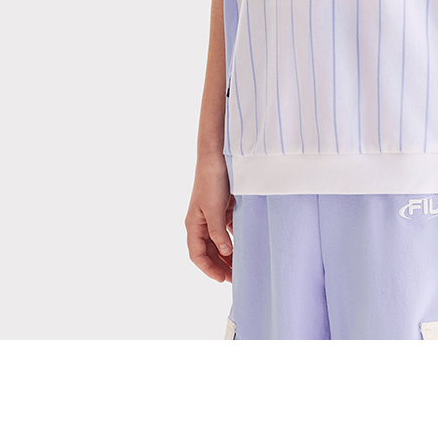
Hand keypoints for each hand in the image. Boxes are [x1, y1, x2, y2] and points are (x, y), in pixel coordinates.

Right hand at [184, 154, 234, 282]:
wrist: (217, 156)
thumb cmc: (211, 181)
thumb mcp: (214, 210)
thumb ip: (218, 233)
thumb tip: (225, 253)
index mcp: (193, 225)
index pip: (197, 255)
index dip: (209, 269)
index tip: (223, 279)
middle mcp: (201, 223)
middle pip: (208, 252)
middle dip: (220, 265)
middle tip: (236, 278)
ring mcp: (212, 216)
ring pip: (218, 243)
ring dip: (228, 255)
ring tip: (240, 266)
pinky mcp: (223, 209)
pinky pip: (227, 230)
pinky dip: (234, 240)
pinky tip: (244, 246)